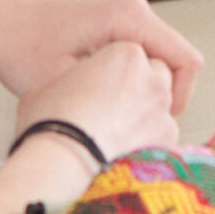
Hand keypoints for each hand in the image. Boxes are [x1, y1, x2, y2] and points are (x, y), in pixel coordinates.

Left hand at [0, 0, 199, 112]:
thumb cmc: (17, 44)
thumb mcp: (67, 84)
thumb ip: (108, 103)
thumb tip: (136, 131)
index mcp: (129, 17)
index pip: (186, 60)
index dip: (180, 99)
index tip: (158, 122)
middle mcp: (131, 8)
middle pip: (175, 61)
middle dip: (159, 95)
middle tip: (131, 121)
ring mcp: (122, 12)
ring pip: (157, 59)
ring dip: (143, 87)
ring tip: (114, 109)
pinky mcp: (111, 21)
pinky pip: (139, 53)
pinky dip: (129, 77)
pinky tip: (104, 94)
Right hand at [0, 41, 177, 213]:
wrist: (60, 161)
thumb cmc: (49, 119)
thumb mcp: (48, 84)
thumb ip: (71, 80)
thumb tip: (67, 89)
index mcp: (124, 53)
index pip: (130, 52)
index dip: (113, 69)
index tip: (98, 84)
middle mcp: (151, 77)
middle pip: (153, 73)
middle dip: (138, 85)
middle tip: (111, 104)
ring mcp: (162, 109)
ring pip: (160, 105)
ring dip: (144, 112)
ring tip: (114, 131)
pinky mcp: (167, 140)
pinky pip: (161, 133)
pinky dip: (147, 139)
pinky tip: (122, 148)